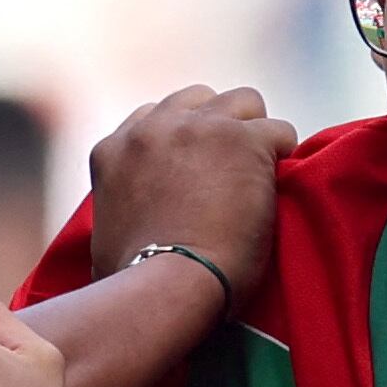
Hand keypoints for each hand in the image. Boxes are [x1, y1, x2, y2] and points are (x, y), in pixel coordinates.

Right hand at [90, 86, 298, 302]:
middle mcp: (153, 129)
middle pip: (199, 99)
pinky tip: (279, 187)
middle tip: (231, 168)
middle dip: (218, 126)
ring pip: (243, 101)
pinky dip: (283, 156)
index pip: (153, 117)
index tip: (196, 169)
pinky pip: (279, 132)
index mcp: (113, 150)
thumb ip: (119, 211)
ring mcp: (200, 129)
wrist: (166, 286)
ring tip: (259, 171)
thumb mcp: (103, 236)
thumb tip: (130, 230)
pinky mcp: (243, 141)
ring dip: (253, 132)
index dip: (182, 142)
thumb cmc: (133, 282)